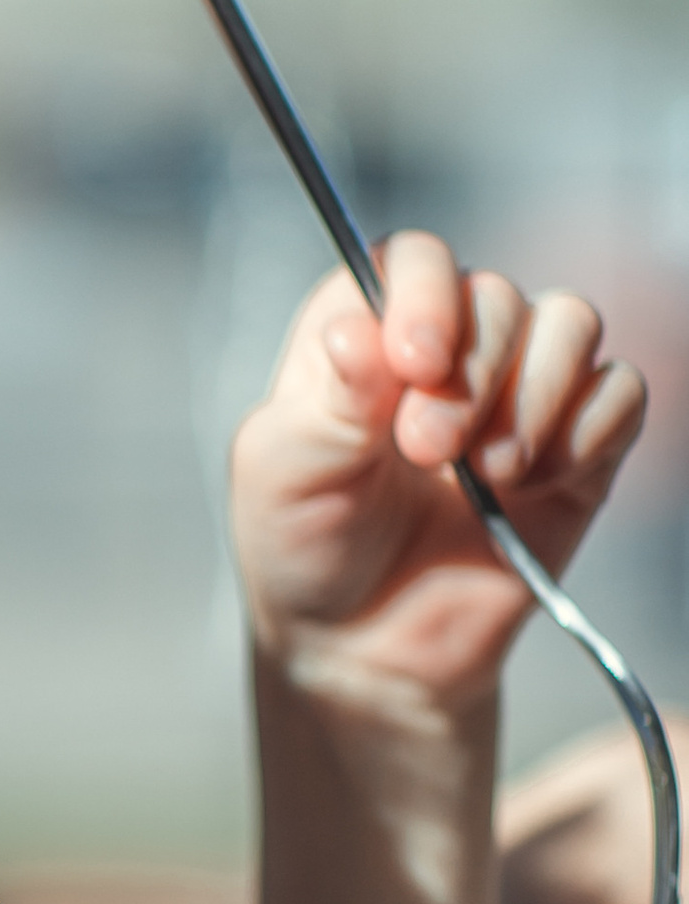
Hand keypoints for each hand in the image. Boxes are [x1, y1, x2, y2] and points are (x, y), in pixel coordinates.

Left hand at [233, 234, 645, 715]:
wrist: (361, 645)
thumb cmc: (305, 544)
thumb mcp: (284, 470)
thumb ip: (327, 400)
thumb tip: (357, 332)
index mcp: (366, 329)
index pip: (415, 258)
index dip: (426, 294)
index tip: (414, 363)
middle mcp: (450, 344)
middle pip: (498, 295)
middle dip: (473, 373)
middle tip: (427, 450)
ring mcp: (518, 390)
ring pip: (571, 325)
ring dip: (535, 395)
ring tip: (487, 473)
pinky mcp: (576, 446)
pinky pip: (619, 394)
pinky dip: (587, 432)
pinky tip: (534, 485)